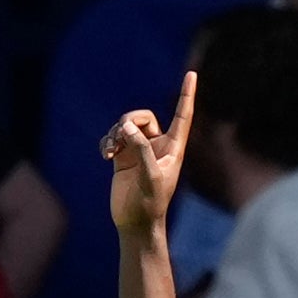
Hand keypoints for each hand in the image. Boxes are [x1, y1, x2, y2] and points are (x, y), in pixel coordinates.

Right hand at [104, 72, 196, 237]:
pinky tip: (106, 155)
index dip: (186, 95)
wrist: (135, 223)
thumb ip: (140, 149)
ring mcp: (139, 151)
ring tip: (110, 150)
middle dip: (130, 121)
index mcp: (173, 148)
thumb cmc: (150, 203)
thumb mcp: (150, 175)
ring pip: (127, 126)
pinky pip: (114, 138)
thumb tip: (125, 127)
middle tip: (121, 135)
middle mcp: (157, 146)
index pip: (182, 116)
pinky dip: (107, 142)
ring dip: (115, 133)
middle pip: (144, 117)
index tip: (192, 74)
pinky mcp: (123, 158)